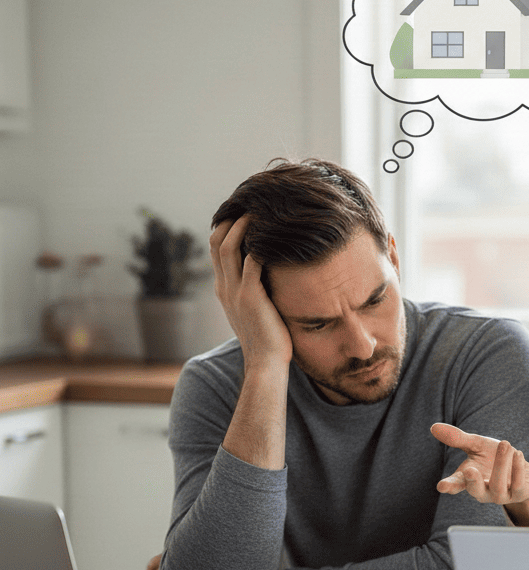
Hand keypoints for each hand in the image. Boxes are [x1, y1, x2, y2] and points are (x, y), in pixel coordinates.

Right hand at [210, 216, 291, 371]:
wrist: (265, 364)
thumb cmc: (267, 339)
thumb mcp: (255, 311)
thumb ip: (256, 291)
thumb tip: (269, 274)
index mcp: (223, 289)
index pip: (215, 250)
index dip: (225, 229)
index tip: (241, 214)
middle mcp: (224, 287)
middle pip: (217, 242)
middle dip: (230, 220)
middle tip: (248, 205)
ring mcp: (235, 291)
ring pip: (229, 247)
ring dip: (242, 226)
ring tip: (257, 211)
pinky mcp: (251, 297)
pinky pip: (252, 262)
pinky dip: (259, 245)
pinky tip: (271, 234)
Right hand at [430, 423, 528, 525]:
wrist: (524, 471)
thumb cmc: (494, 457)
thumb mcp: (476, 445)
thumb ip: (458, 439)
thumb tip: (433, 427)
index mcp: (469, 479)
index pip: (456, 484)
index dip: (449, 486)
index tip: (442, 486)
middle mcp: (483, 491)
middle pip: (476, 490)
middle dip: (473, 481)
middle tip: (469, 469)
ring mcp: (501, 495)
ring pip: (498, 486)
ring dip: (501, 464)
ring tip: (505, 443)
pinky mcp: (519, 494)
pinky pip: (518, 485)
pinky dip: (518, 468)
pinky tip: (518, 453)